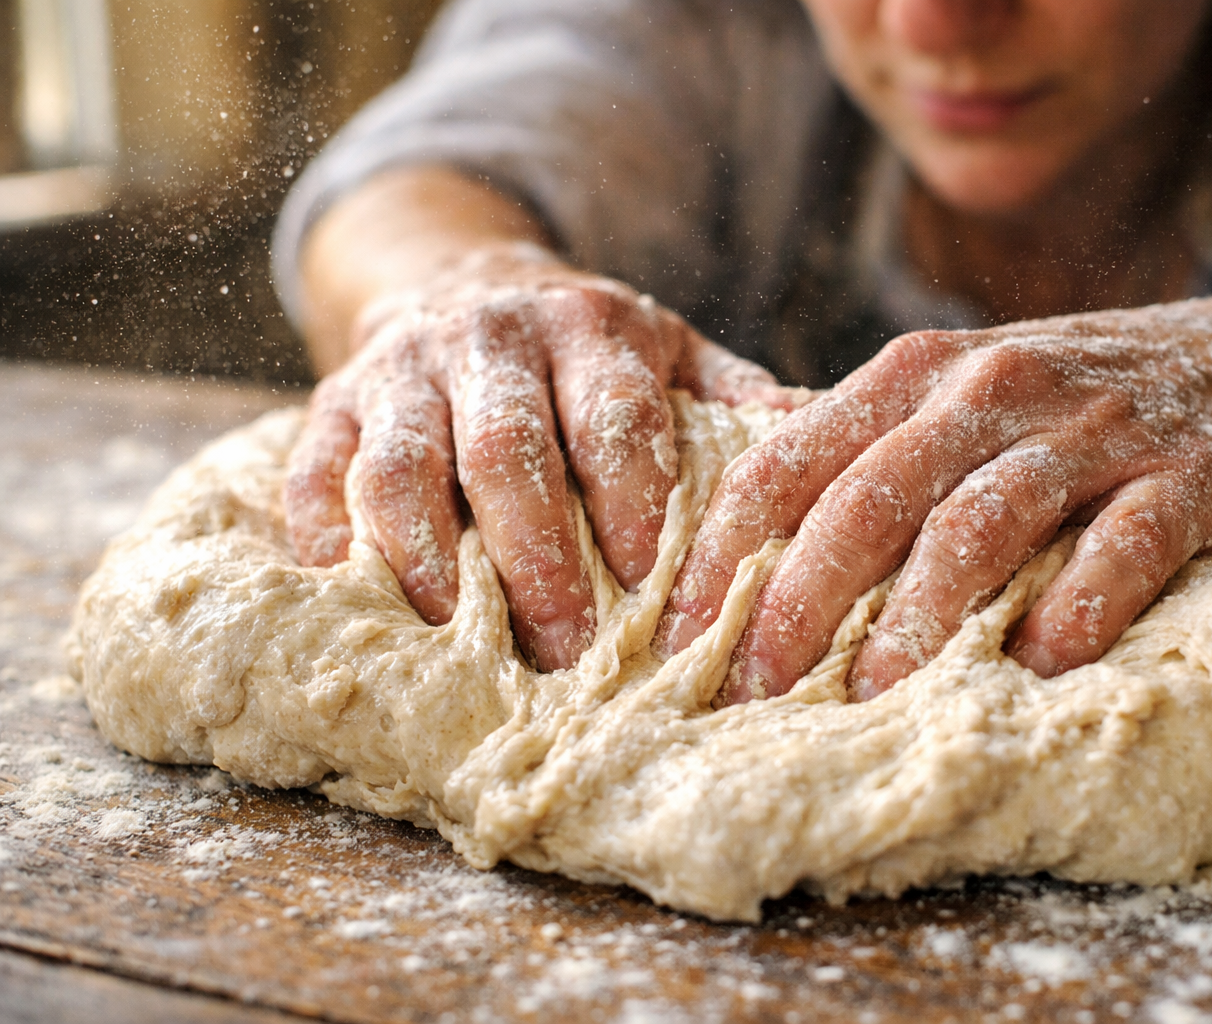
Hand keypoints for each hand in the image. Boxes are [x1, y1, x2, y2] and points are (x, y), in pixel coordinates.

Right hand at [284, 243, 801, 670]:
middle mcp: (491, 340)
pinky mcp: (334, 399)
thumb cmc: (589, 349)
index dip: (632, 504)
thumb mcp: (671, 351)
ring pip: (404, 468)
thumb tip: (836, 450)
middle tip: (567, 653)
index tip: (654, 588)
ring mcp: (402, 369)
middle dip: (537, 559)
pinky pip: (315, 470)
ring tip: (457, 646)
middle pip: (507, 452)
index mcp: (592, 329)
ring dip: (428, 563)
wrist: (463, 275)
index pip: (614, 419)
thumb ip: (738, 400)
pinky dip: (325, 536)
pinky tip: (347, 597)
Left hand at [657, 302, 1211, 700]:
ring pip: (980, 524)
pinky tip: (1039, 667)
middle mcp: (991, 388)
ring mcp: (1091, 428)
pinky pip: (1125, 544)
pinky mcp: (1185, 474)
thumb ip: (867, 450)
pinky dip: (1078, 607)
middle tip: (754, 689)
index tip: (677, 632)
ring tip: (868, 697)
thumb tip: (747, 548)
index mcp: (917, 374)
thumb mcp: (959, 396)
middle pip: (869, 497)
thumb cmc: (1071, 398)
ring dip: (918, 618)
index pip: (788, 458)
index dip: (723, 548)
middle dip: (799, 599)